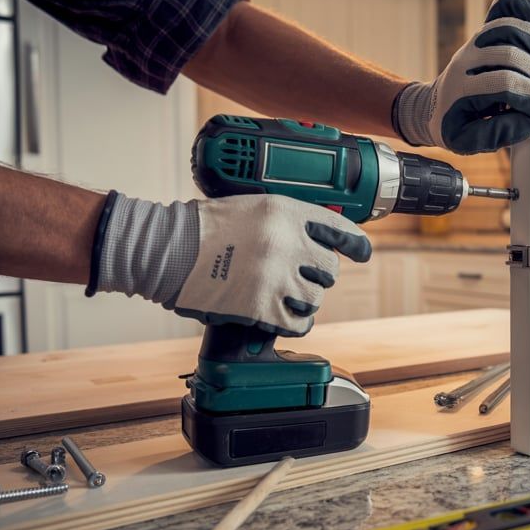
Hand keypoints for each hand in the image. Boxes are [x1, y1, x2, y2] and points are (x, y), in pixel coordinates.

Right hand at [92, 194, 371, 335]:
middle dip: (316, 275)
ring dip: (302, 300)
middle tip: (294, 276)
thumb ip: (285, 219)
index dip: (355, 243)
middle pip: (329, 269)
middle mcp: (286, 243)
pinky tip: (281, 316)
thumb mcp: (251, 206)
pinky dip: (293, 323)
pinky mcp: (262, 307)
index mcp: (285, 212)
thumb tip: (318, 236)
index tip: (362, 252)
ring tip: (279, 294)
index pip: (338, 228)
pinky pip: (298, 323)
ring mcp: (276, 276)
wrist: (166, 249)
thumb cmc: (203, 227)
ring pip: (315, 298)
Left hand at [392, 0, 529, 153]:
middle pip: (512, 55)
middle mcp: (466, 59)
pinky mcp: (485, 32)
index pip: (503, 84)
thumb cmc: (455, 125)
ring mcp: (476, 41)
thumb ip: (498, 134)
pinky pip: (505, 7)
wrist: (434, 107)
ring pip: (512, 28)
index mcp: (459, 88)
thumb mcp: (467, 142)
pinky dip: (527, 7)